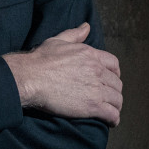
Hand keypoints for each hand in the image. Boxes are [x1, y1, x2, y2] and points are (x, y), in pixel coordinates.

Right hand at [3, 23, 122, 126]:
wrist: (31, 78)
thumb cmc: (40, 60)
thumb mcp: (58, 41)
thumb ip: (74, 34)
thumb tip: (86, 26)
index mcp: (91, 55)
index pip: (113, 64)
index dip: (115, 73)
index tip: (110, 80)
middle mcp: (97, 71)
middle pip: (116, 83)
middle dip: (114, 91)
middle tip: (108, 98)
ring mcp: (96, 89)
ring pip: (117, 99)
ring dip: (115, 105)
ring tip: (111, 111)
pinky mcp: (92, 105)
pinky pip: (112, 113)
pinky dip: (114, 118)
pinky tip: (111, 121)